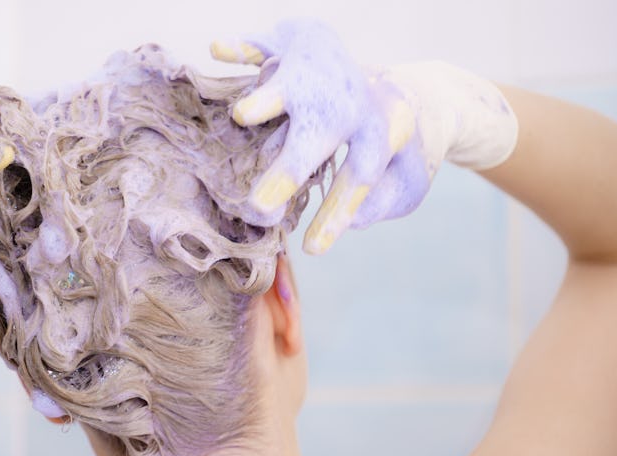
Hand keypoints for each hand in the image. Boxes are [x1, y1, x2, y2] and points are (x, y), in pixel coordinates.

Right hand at [211, 19, 517, 253]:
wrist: (376, 69)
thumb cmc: (380, 135)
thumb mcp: (398, 170)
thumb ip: (382, 198)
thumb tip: (357, 221)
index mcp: (375, 133)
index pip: (359, 176)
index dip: (337, 212)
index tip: (312, 249)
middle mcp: (346, 103)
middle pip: (317, 138)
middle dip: (290, 170)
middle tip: (262, 204)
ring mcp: (317, 73)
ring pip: (287, 88)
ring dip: (266, 102)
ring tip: (245, 114)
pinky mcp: (294, 47)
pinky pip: (264, 45)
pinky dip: (241, 48)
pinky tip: (219, 49)